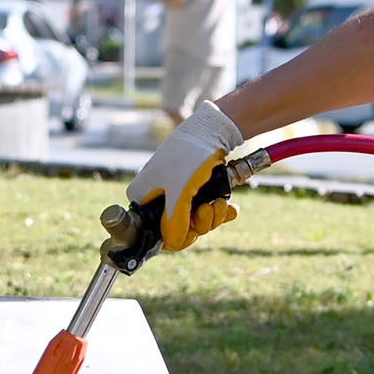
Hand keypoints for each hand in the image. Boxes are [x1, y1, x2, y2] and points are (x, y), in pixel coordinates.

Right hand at [126, 99, 243, 250]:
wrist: (213, 130)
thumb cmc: (190, 157)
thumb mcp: (181, 192)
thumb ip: (175, 222)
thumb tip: (173, 243)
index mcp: (143, 196)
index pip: (156, 231)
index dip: (178, 234)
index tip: (193, 228)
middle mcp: (157, 195)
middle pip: (179, 226)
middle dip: (201, 222)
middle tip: (210, 209)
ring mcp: (175, 191)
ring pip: (194, 218)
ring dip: (213, 214)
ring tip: (222, 202)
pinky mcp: (192, 187)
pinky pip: (204, 207)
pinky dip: (218, 208)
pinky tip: (230, 207)